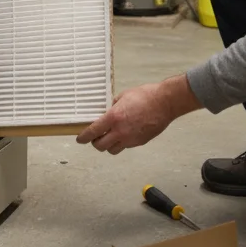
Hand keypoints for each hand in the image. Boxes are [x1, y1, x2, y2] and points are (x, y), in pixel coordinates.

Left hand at [77, 76, 201, 154]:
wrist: (165, 102)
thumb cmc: (146, 95)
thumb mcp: (124, 96)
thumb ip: (113, 106)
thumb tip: (108, 111)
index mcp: (113, 118)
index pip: (92, 132)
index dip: (83, 138)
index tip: (80, 139)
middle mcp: (120, 131)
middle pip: (100, 146)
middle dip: (95, 143)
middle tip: (96, 137)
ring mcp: (130, 139)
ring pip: (113, 150)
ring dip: (109, 145)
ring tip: (111, 137)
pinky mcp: (139, 142)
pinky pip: (126, 147)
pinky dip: (122, 143)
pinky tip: (125, 134)